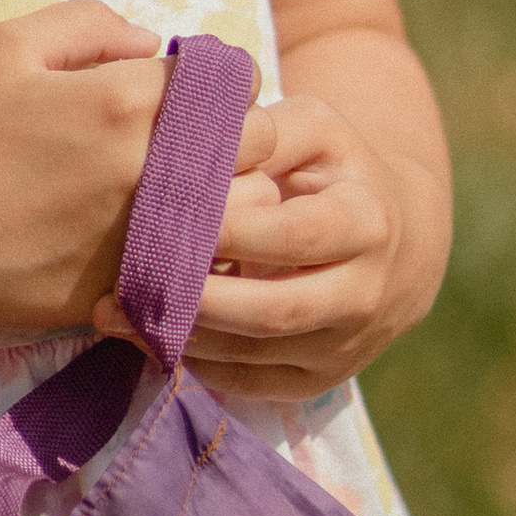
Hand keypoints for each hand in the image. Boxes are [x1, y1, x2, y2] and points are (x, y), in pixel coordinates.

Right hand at [0, 0, 275, 344]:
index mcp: (128, 101)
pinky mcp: (144, 287)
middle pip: (259, 142)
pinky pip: (215, 265)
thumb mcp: (8, 47)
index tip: (198, 94)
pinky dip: (210, 250)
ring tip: (200, 192)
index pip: (236, 80)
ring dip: (238, 194)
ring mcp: (154, 234)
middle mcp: (155, 167)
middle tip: (206, 141)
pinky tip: (176, 240)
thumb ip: (91, 22)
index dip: (226, 82)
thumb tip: (152, 41)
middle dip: (243, 134)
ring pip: (250, 209)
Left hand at [94, 90, 432, 400]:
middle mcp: (364, 293)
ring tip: (117, 314)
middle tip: (123, 283)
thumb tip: (201, 148)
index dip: (229, 233)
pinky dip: (199, 363)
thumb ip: (263, 132)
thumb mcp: (316, 131)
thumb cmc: (337, 171)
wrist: (398, 242)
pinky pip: (251, 384)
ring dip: (183, 337)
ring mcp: (345, 347)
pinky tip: (155, 335)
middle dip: (195, 300)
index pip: (293, 237)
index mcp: (366, 222)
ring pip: (254, 356)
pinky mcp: (320, 380)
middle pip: (272, 311)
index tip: (165, 217)